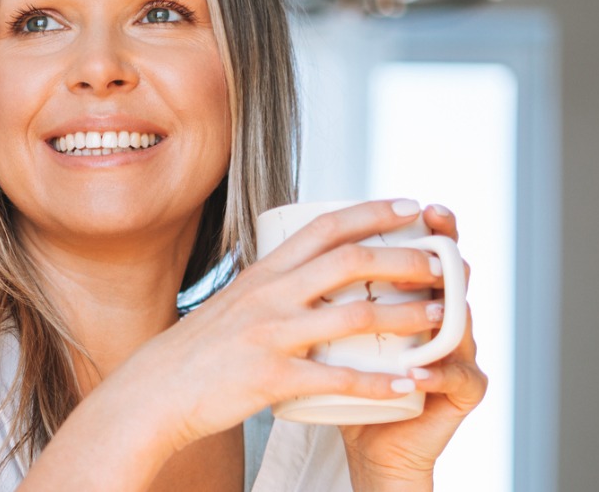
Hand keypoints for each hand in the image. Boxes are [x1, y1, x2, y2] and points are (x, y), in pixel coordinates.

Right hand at [111, 199, 450, 452]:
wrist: (154, 392)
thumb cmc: (196, 353)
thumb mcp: (233, 304)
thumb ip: (269, 288)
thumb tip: (303, 273)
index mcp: (264, 274)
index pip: (325, 228)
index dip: (372, 212)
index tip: (411, 206)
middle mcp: (270, 296)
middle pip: (351, 262)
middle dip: (406, 258)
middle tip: (444, 264)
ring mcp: (271, 335)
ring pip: (354, 315)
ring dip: (406, 315)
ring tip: (443, 319)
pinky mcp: (272, 378)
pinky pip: (337, 378)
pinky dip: (379, 383)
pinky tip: (409, 387)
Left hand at [339, 205, 488, 486]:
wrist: (367, 440)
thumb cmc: (342, 382)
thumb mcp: (327, 330)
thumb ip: (322, 292)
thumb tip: (285, 242)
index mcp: (414, 296)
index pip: (426, 253)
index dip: (427, 228)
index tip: (411, 205)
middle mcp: (443, 317)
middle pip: (455, 276)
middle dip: (445, 254)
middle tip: (434, 235)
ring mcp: (458, 353)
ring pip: (462, 324)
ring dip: (444, 311)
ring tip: (431, 303)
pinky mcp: (462, 393)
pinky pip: (457, 378)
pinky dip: (436, 373)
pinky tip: (416, 370)